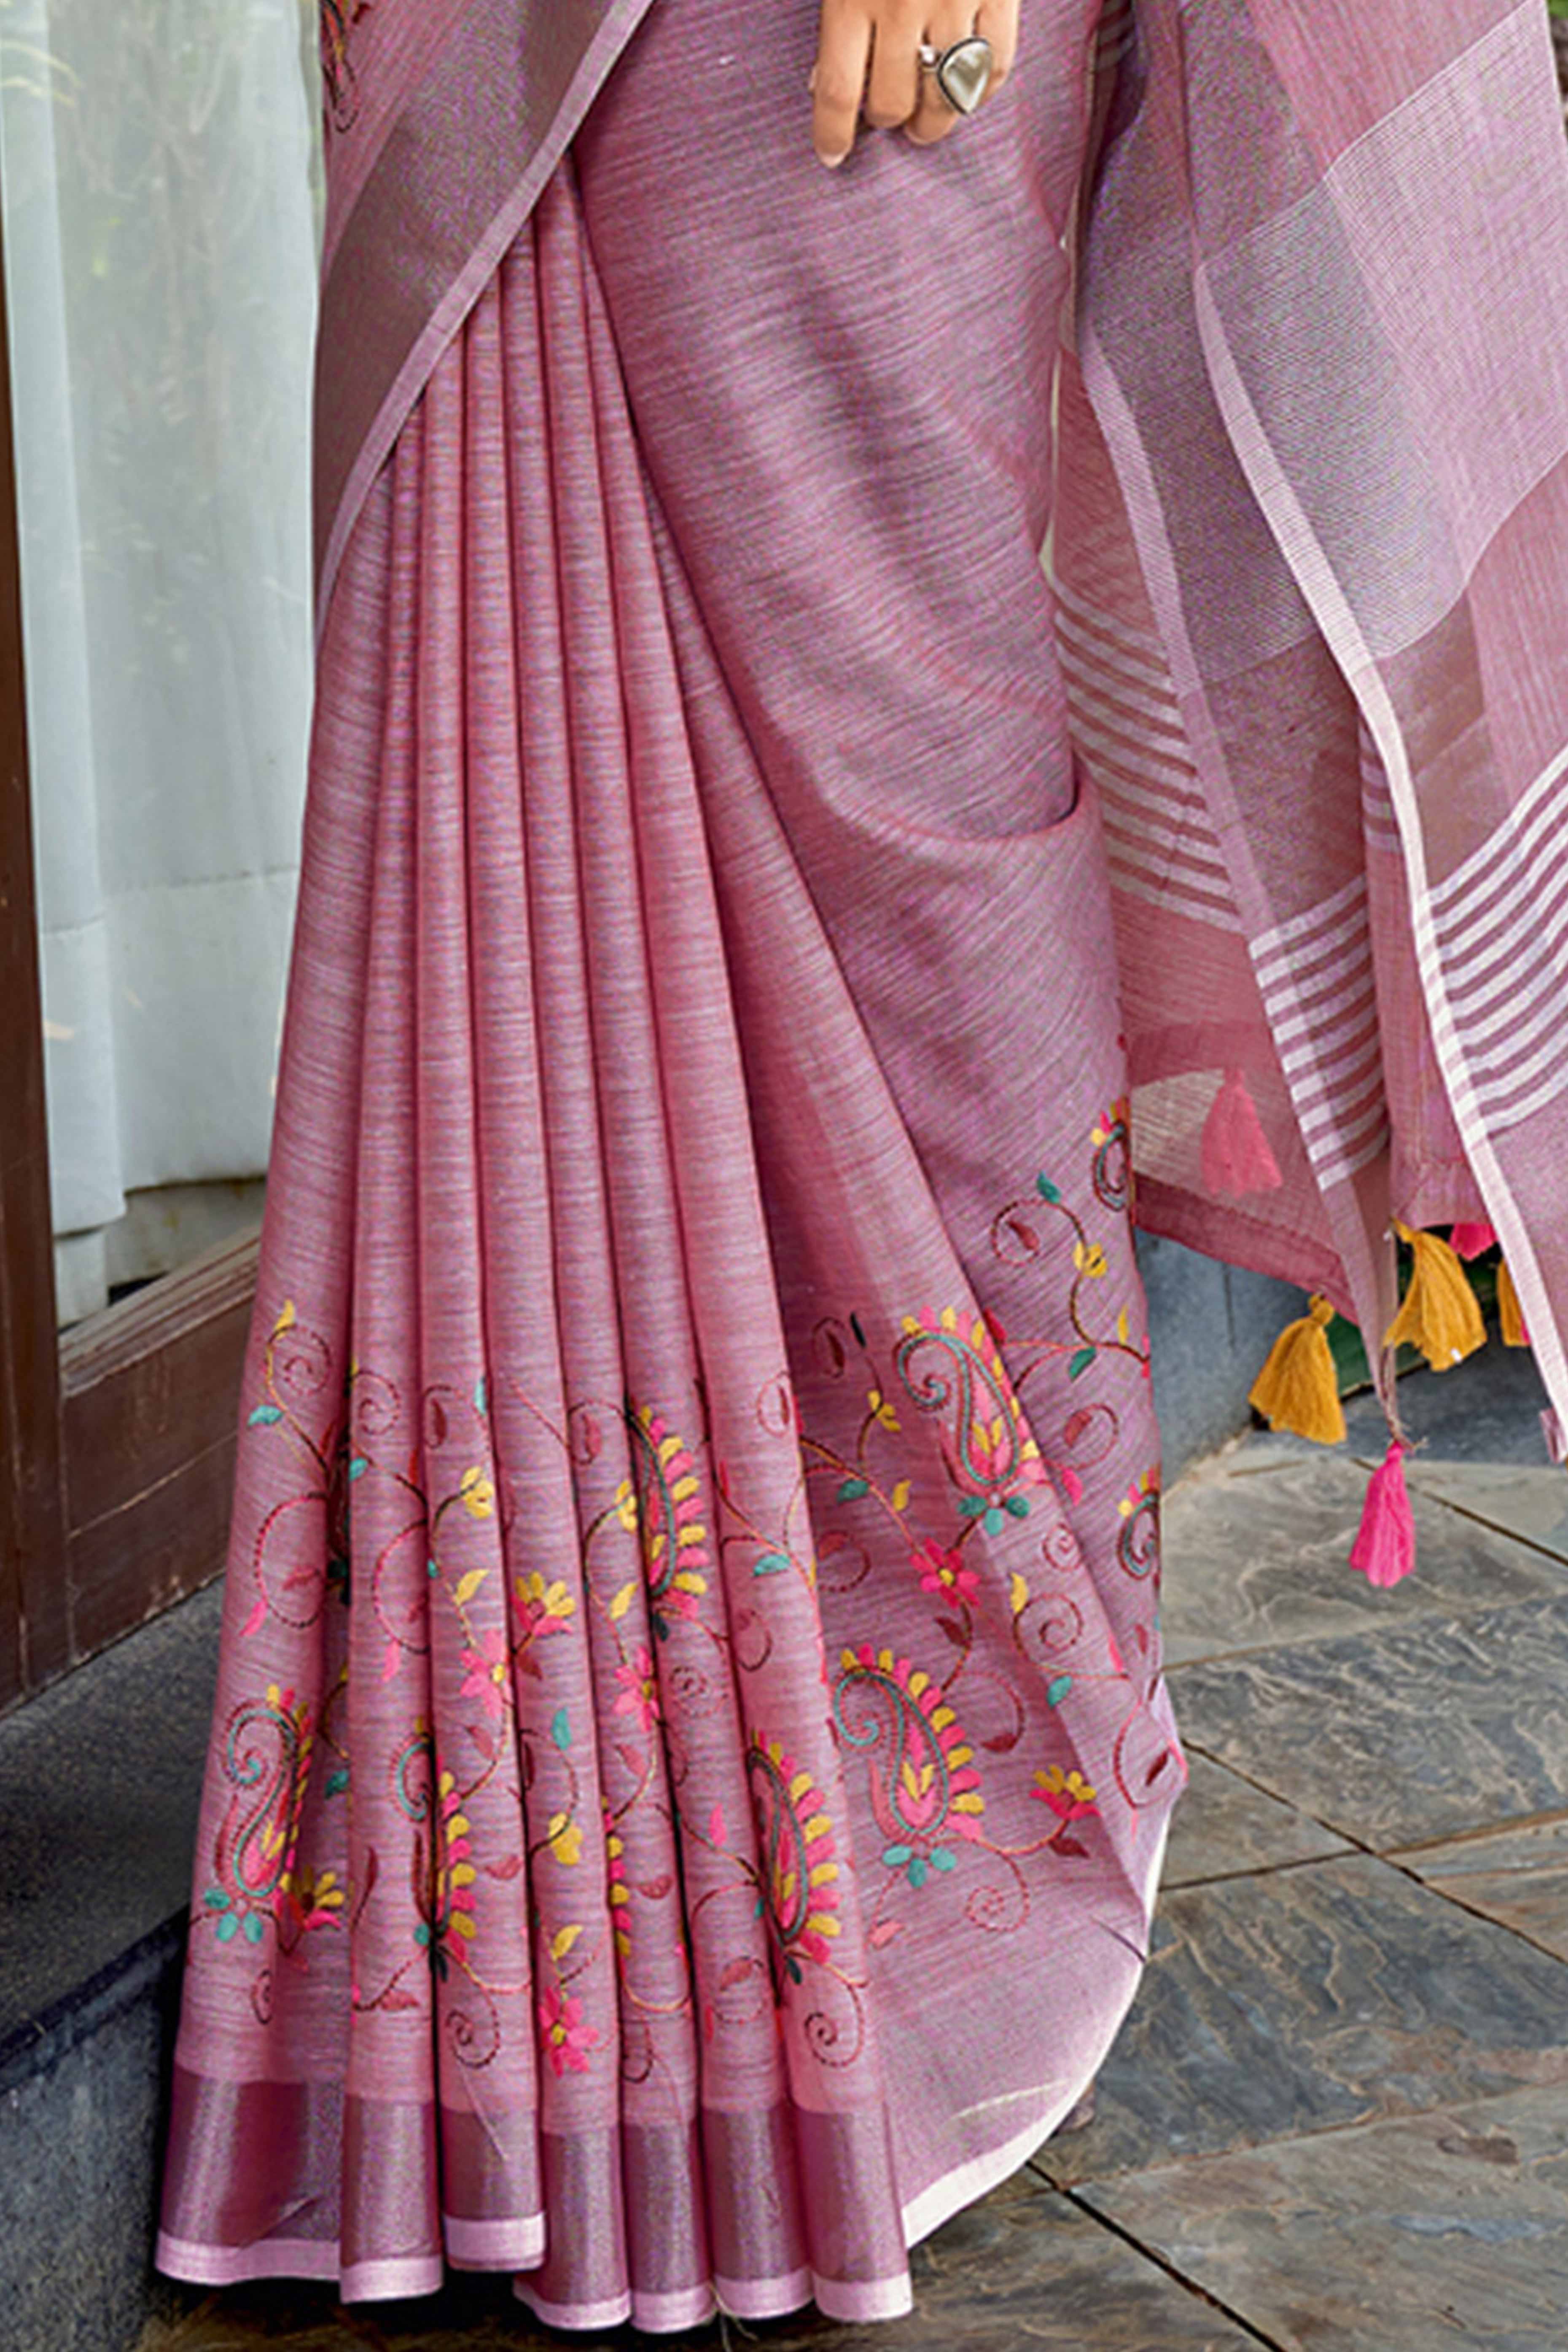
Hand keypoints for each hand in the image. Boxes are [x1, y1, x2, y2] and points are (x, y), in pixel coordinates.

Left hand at [810, 0, 1018, 167]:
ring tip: (927, 121)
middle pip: (894, 103)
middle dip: (890, 120)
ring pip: (946, 97)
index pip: (838, 91)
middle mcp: (903, 2)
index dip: (833, 134)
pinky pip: (996, 68)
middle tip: (892, 118)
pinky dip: (981, 91)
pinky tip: (967, 91)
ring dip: (934, 121)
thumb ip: (840, 19)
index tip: (832, 156)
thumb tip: (819, 85)